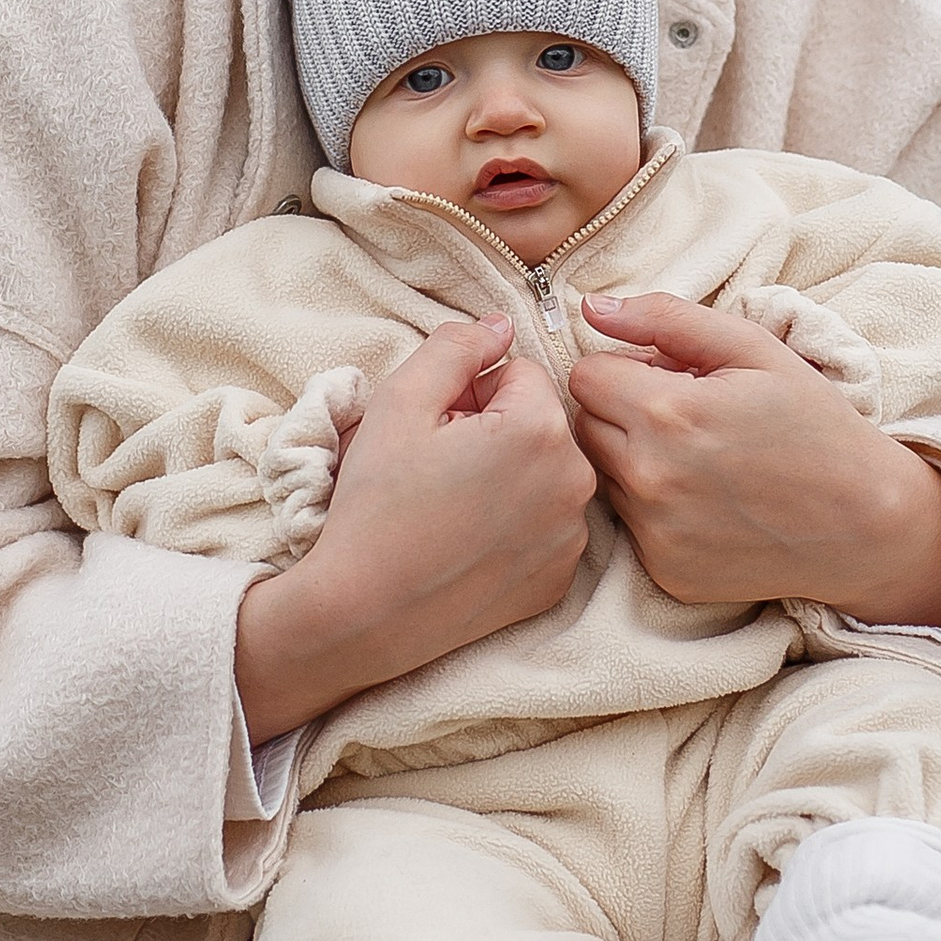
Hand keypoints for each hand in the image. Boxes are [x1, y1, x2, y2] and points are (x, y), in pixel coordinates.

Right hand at [235, 316, 594, 742]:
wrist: (364, 613)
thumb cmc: (377, 504)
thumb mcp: (399, 401)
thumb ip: (455, 347)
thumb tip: (500, 326)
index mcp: (542, 428)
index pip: (518, 374)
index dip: (470, 394)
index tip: (436, 430)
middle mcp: (576, 481)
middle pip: (539, 424)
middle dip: (495, 432)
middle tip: (439, 469)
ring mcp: (574, 537)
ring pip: (544, 475)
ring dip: (509, 478)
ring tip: (452, 508)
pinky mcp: (562, 579)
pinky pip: (547, 527)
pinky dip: (516, 527)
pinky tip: (468, 545)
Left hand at [566, 293, 940, 631]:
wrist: (866, 524)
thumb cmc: (815, 424)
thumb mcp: (755, 350)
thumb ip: (667, 318)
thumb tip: (590, 308)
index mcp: (668, 412)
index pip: (584, 375)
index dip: (622, 368)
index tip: (665, 376)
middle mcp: (650, 478)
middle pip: (583, 426)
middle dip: (620, 412)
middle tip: (683, 416)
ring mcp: (655, 532)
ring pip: (601, 476)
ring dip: (633, 460)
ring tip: (697, 459)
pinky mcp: (665, 571)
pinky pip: (629, 526)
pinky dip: (655, 510)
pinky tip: (707, 504)